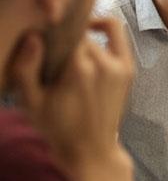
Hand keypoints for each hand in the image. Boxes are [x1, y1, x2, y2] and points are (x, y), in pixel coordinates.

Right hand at [10, 17, 133, 161]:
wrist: (91, 150)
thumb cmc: (58, 128)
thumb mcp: (31, 103)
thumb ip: (26, 68)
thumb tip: (33, 37)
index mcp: (78, 69)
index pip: (66, 31)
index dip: (54, 31)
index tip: (44, 39)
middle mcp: (103, 64)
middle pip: (83, 33)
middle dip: (67, 37)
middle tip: (54, 50)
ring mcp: (120, 66)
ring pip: (100, 33)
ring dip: (85, 36)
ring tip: (69, 46)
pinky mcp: (129, 70)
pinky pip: (119, 37)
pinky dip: (106, 30)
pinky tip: (91, 35)